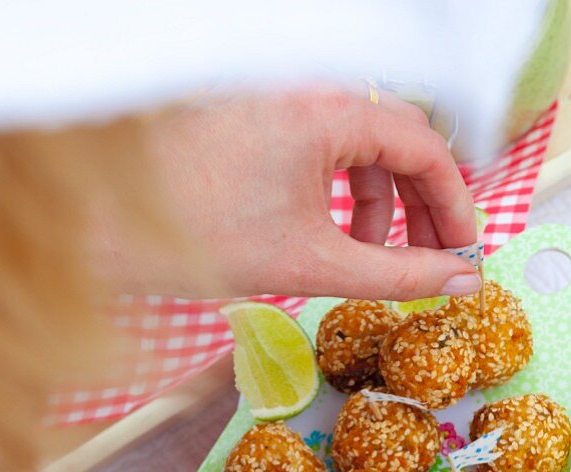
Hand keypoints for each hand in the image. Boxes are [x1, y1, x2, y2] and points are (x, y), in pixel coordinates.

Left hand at [115, 85, 480, 300]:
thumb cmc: (198, 238)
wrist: (104, 227)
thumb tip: (459, 280)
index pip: (425, 145)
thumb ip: (398, 274)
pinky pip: (324, 147)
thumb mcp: (314, 263)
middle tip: (435, 261)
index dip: (454, 205)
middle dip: (421, 207)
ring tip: (377, 258)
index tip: (466, 252)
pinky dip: (342, 192)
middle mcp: (308, 93)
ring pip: (361, 146)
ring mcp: (281, 103)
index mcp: (327, 112)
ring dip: (381, 204)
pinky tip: (336, 235)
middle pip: (398, 141)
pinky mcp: (259, 122)